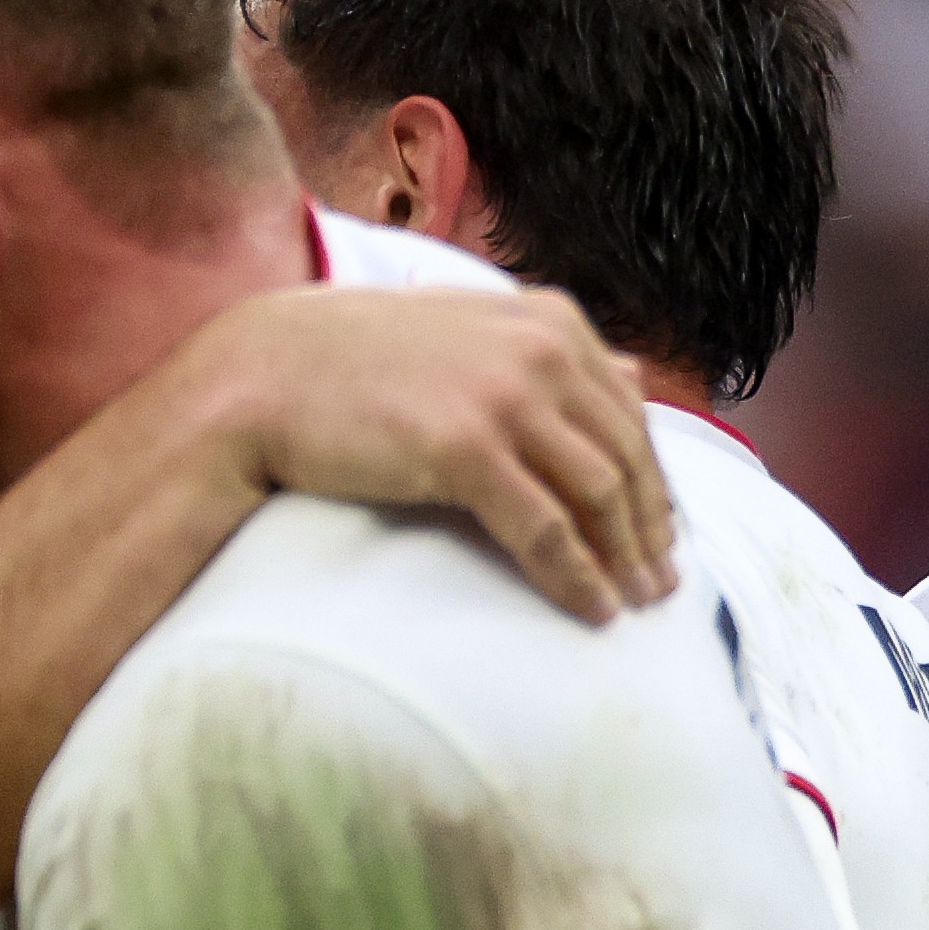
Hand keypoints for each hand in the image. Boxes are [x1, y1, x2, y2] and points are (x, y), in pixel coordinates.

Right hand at [177, 285, 675, 622]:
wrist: (267, 373)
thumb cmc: (364, 360)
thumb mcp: (474, 332)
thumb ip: (552, 351)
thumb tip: (634, 376)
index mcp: (552, 320)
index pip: (628, 415)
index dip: (653, 482)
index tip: (661, 533)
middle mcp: (540, 350)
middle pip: (625, 457)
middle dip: (650, 528)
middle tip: (661, 584)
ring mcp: (505, 397)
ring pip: (597, 495)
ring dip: (624, 559)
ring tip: (635, 603)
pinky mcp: (466, 449)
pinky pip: (546, 530)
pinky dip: (577, 576)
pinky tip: (592, 608)